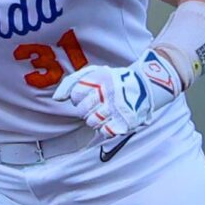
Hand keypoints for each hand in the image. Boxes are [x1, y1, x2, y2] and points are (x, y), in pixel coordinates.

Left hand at [51, 49, 181, 138]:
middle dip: (86, 109)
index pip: (75, 95)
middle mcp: (107, 93)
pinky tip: (111, 118)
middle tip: (96, 104)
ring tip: (105, 111)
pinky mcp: (124, 122)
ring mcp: (116, 108)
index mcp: (99, 79)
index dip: (79, 97)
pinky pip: (104, 132)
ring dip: (95, 119)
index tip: (88, 95)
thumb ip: (71, 82)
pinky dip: (106, 127)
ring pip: (91, 123)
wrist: (147, 85)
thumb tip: (57, 98)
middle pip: (81, 111)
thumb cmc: (115, 80)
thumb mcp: (94, 72)